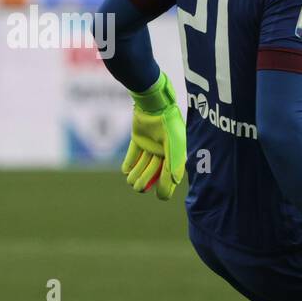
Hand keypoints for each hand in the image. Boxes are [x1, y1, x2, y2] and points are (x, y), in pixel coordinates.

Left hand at [122, 72, 185, 199]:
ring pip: (143, 164)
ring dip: (137, 174)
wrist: (153, 105)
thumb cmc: (168, 125)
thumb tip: (176, 182)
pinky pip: (133, 154)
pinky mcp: (138, 139)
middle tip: (138, 188)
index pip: (171, 175)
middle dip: (146, 181)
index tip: (160, 196)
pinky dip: (129, 163)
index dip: (166, 186)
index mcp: (175, 154)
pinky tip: (126, 171)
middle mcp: (163, 151)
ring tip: (131, 182)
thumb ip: (175, 164)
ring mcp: (150, 145)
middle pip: (155, 171)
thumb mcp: (174, 146)